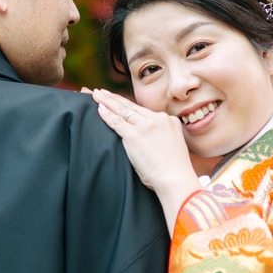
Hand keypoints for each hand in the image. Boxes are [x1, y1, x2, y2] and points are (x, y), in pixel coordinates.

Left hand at [91, 88, 202, 226]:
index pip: (143, 111)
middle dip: (114, 98)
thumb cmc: (174, 171)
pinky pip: (116, 122)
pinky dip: (106, 114)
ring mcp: (146, 125)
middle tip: (102, 92)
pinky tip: (98, 109)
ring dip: (107, 101)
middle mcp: (158, 119)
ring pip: (122, 110)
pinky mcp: (134, 135)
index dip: (128, 105)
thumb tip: (151, 141)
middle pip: (131, 106)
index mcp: (169, 120)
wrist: (176, 179)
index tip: (118, 100)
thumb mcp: (172, 145)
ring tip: (96, 95)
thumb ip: (162, 137)